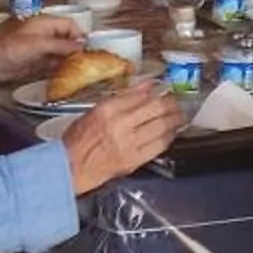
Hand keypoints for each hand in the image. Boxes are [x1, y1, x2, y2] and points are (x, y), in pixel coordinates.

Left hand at [0, 13, 84, 83]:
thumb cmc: (12, 49)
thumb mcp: (40, 45)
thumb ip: (61, 45)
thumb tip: (81, 47)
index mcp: (46, 24)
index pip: (70, 25)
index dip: (80, 35)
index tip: (90, 47)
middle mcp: (46, 35)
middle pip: (69, 39)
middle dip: (78, 48)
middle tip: (89, 60)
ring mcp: (43, 49)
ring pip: (63, 53)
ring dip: (71, 60)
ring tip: (82, 69)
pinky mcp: (39, 62)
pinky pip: (55, 64)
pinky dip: (63, 68)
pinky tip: (69, 75)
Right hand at [63, 80, 181, 194]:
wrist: (72, 166)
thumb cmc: (79, 139)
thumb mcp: (95, 110)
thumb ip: (122, 98)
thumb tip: (145, 86)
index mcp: (108, 110)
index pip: (141, 95)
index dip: (157, 91)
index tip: (164, 90)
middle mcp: (120, 125)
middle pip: (156, 109)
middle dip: (172, 104)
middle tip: (177, 102)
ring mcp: (129, 144)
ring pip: (162, 127)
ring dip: (175, 120)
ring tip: (180, 116)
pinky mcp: (134, 160)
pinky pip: (159, 146)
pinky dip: (168, 137)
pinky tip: (171, 133)